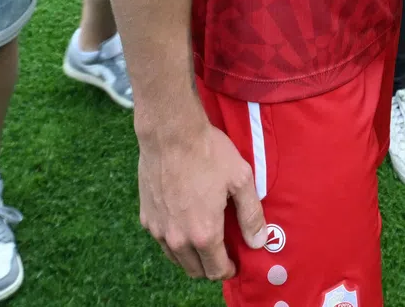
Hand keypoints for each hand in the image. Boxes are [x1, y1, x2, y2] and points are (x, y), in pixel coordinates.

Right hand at [138, 119, 266, 279]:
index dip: (228, 270)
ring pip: (176, 258)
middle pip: (194, 270)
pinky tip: (184, 220)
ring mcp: (158, 229)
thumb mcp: (241, 180)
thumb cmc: (208, 153)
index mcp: (204, 233)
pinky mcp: (146, 216)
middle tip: (221, 251)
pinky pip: (162, 239)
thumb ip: (251, 215)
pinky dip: (174, 238)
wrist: (170, 133)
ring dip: (191, 255)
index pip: (216, 270)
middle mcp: (177, 238)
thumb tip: (258, 241)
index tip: (234, 263)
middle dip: (210, 266)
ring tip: (203, 236)